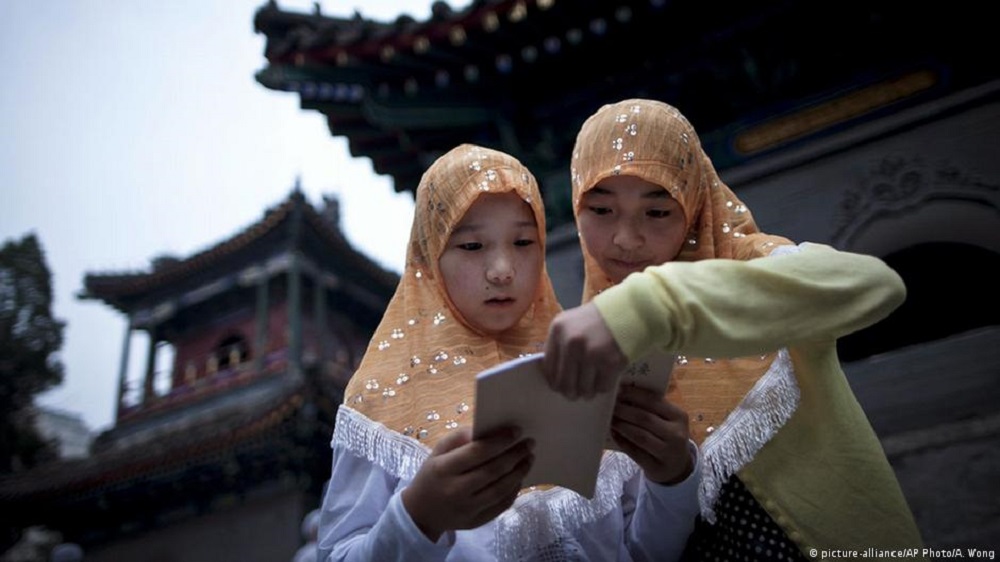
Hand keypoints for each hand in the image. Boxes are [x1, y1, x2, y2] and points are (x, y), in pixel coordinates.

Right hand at [401, 427, 533, 541]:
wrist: (421, 513)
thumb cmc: (432, 476)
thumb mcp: (437, 452)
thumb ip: (458, 438)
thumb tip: (486, 430)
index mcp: (444, 469)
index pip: (477, 452)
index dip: (500, 441)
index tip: (517, 431)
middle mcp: (455, 490)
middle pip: (492, 471)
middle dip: (514, 455)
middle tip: (529, 443)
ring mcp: (467, 509)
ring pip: (500, 490)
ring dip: (519, 472)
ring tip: (529, 458)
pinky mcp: (476, 522)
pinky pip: (501, 505)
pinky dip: (513, 490)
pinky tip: (519, 477)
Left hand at [542, 303, 627, 399]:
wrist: (628, 311)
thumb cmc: (597, 320)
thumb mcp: (570, 324)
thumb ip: (559, 346)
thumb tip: (554, 376)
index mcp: (558, 330)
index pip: (548, 368)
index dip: (555, 381)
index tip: (560, 386)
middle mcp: (571, 342)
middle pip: (564, 383)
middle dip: (570, 392)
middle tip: (575, 394)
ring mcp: (591, 353)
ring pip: (583, 389)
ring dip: (588, 392)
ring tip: (592, 387)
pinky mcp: (610, 362)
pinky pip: (602, 387)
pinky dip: (603, 387)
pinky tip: (605, 378)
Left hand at [610, 385, 692, 484]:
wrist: (677, 467)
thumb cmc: (668, 436)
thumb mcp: (668, 420)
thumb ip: (652, 408)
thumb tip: (623, 392)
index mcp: (679, 416)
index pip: (654, 401)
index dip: (633, 394)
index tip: (618, 389)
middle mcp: (676, 434)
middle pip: (645, 418)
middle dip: (624, 410)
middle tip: (609, 405)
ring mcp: (668, 453)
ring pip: (640, 436)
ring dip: (621, 426)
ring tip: (610, 419)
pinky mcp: (656, 467)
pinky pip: (635, 453)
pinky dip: (622, 442)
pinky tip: (614, 434)